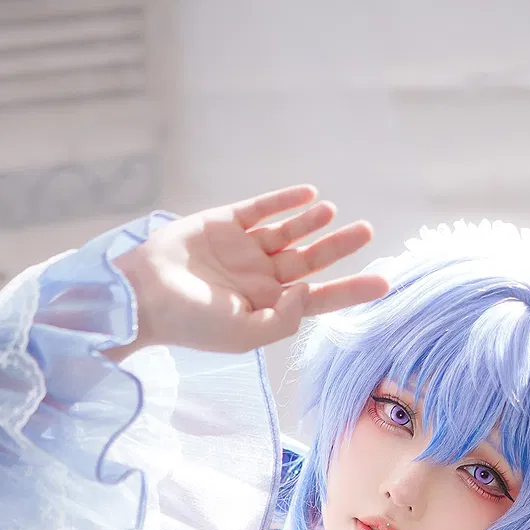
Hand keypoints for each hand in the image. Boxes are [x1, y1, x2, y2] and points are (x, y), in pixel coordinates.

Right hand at [105, 186, 388, 357]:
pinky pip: (261, 208)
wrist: (143, 294)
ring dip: (313, 221)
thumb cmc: (191, 323)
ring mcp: (243, 249)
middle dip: (339, 248)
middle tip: (367, 232)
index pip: (318, 298)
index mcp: (268, 308)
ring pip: (289, 232)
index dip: (351, 290)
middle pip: (310, 260)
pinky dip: (284, 200)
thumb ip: (283, 320)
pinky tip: (309, 195)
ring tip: (333, 212)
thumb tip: (308, 290)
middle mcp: (261, 278)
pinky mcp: (224, 222)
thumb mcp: (243, 335)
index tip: (385, 282)